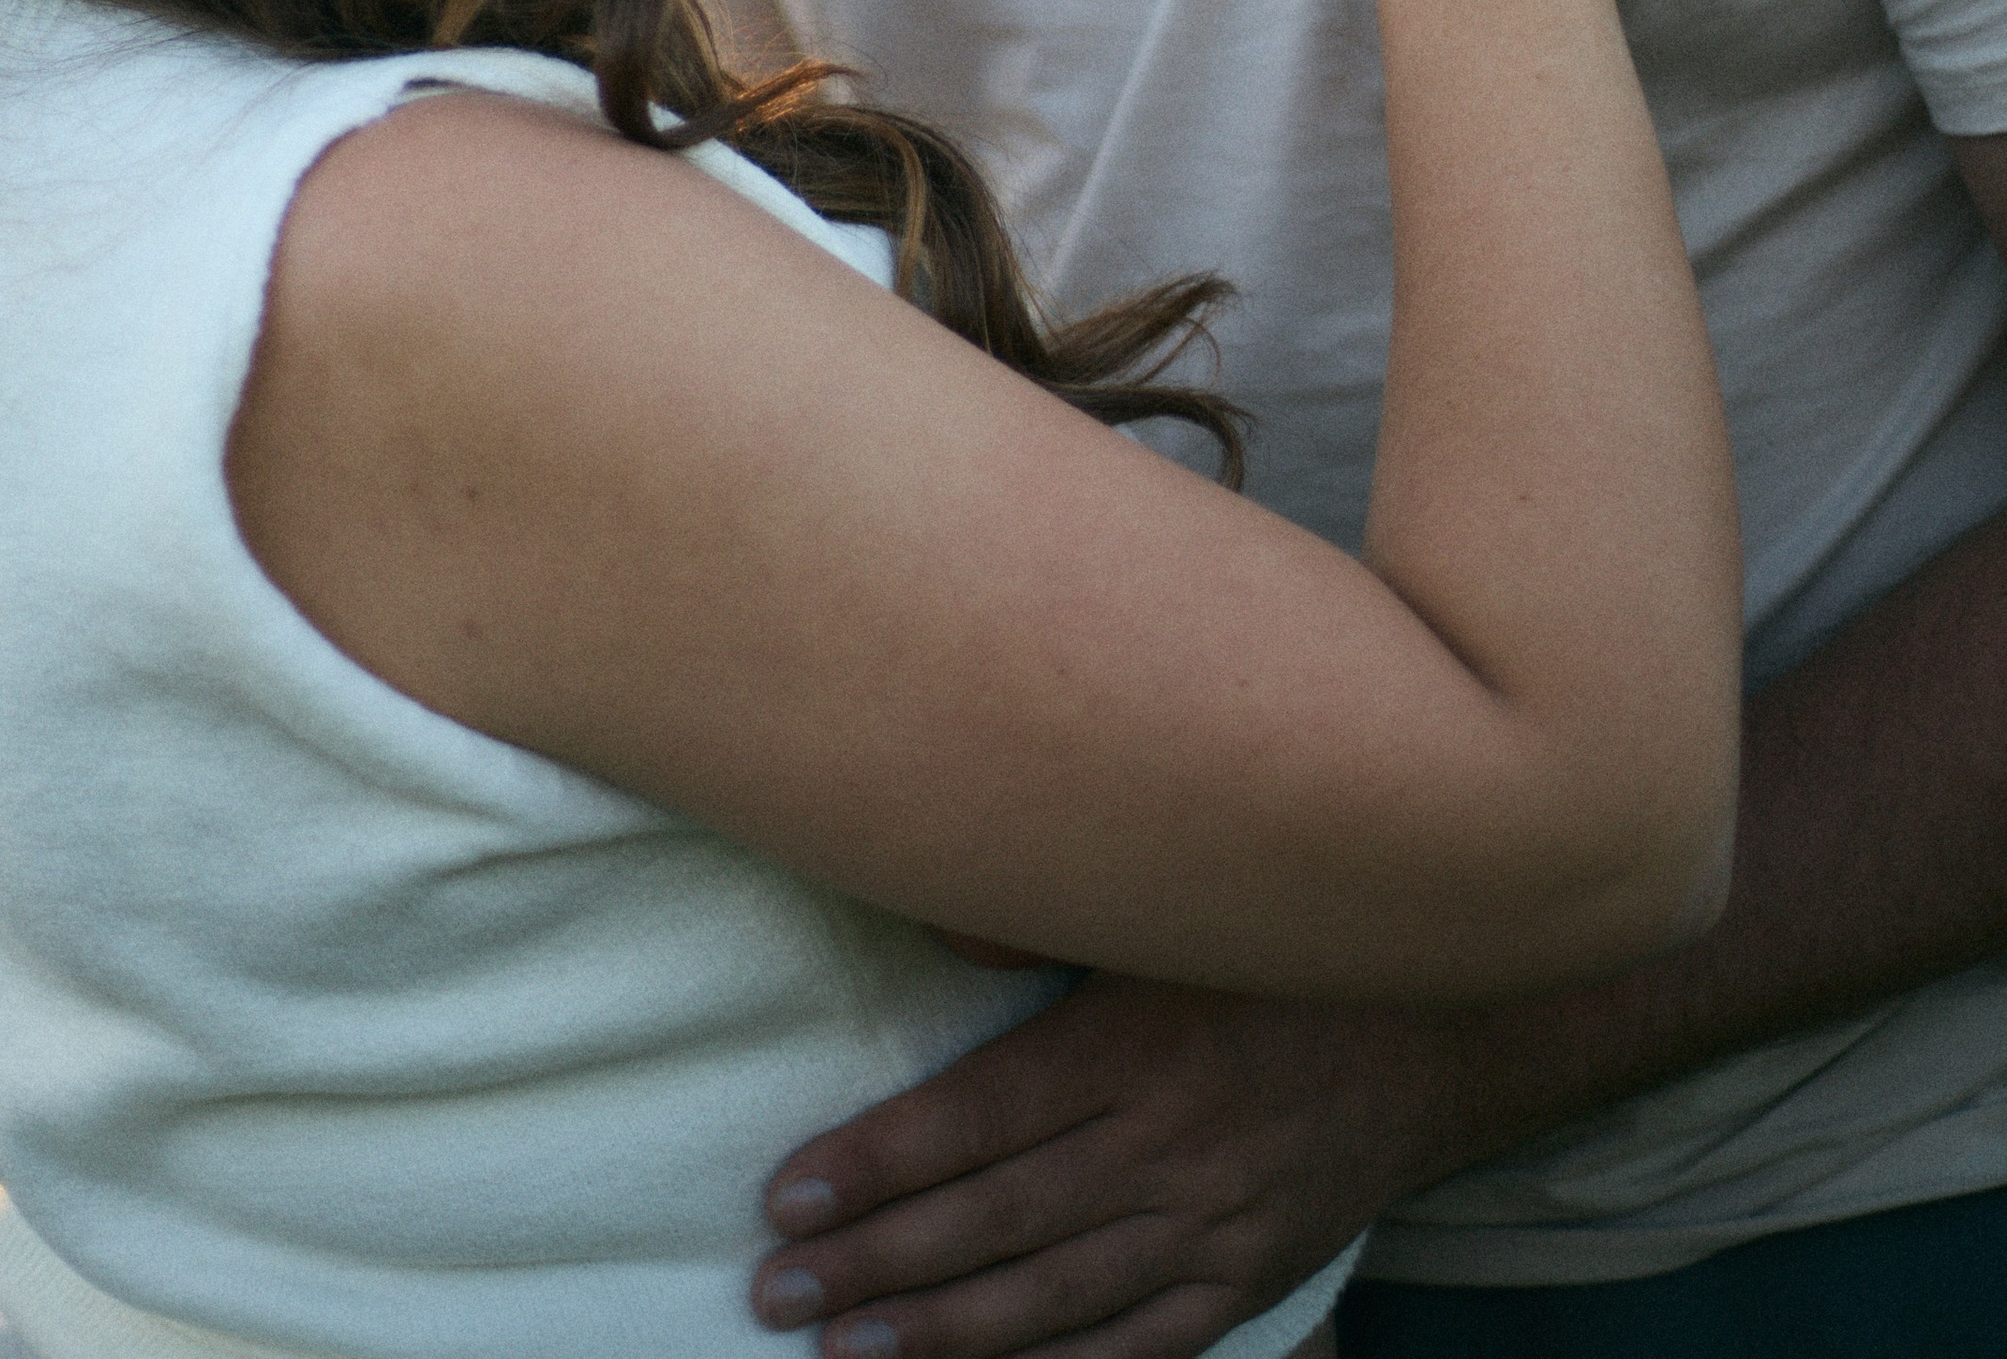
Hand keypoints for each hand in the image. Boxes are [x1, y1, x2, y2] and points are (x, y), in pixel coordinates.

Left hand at [751, 973, 1482, 1357]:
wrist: (1440, 1026)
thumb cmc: (1277, 947)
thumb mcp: (1169, 905)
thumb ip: (1043, 917)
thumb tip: (928, 921)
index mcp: (1135, 1042)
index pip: (976, 1117)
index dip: (876, 1163)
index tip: (786, 1198)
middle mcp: (1169, 1145)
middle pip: (997, 1219)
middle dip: (877, 1261)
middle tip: (778, 1293)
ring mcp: (1213, 1225)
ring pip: (1054, 1296)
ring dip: (941, 1332)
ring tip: (843, 1351)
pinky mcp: (1250, 1278)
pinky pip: (1140, 1346)